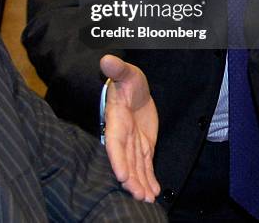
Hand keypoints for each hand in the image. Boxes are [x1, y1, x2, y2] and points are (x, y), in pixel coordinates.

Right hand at [100, 54, 159, 201]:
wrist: (135, 88)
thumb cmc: (128, 79)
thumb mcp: (126, 72)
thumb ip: (117, 69)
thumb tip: (106, 60)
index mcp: (117, 118)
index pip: (115, 140)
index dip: (117, 157)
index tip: (121, 174)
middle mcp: (123, 133)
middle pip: (126, 158)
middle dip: (130, 177)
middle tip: (137, 194)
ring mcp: (133, 140)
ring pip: (136, 165)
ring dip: (140, 182)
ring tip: (146, 198)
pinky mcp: (143, 144)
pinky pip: (145, 163)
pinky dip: (148, 177)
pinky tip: (153, 192)